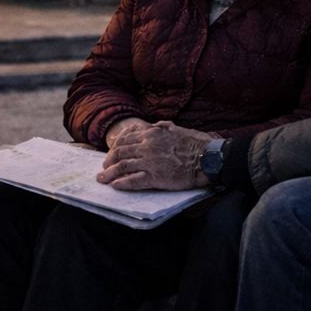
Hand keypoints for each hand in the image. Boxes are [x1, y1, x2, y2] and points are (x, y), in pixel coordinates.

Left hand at [97, 121, 213, 190]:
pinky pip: (134, 181)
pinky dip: (123, 184)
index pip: (126, 140)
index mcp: (152, 134)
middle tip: (104, 168)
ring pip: (123, 167)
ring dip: (110, 174)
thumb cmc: (196, 144)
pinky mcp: (156, 177)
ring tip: (102, 179)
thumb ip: (164, 126)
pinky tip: (116, 186)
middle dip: (109, 161)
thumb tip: (157, 124)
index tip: (111, 154)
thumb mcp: (178, 129)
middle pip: (120, 153)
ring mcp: (150, 162)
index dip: (115, 148)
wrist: (207, 158)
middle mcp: (148, 146)